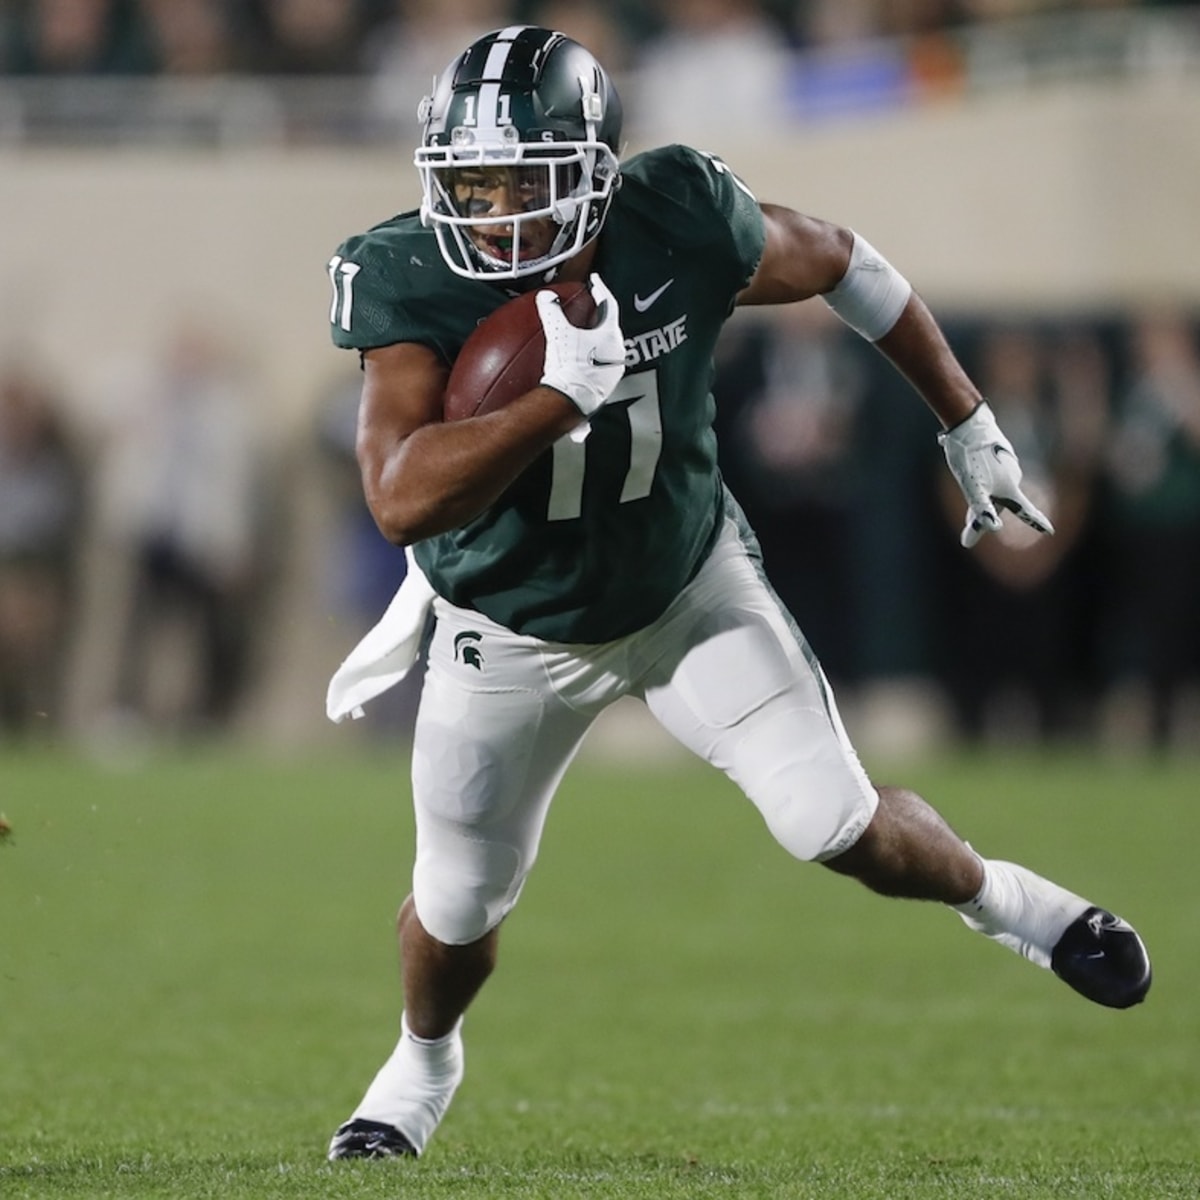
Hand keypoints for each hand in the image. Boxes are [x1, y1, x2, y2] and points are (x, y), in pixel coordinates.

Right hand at [537, 273, 625, 417]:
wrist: (571, 400)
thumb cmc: (569, 366)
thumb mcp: (558, 333)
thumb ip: (552, 311)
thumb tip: (546, 296)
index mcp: (610, 335)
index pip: (608, 304)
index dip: (600, 290)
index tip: (595, 282)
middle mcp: (617, 352)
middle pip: (610, 326)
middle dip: (599, 316)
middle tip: (590, 308)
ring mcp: (614, 371)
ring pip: (607, 347)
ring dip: (597, 339)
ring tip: (585, 334)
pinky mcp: (606, 386)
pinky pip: (601, 364)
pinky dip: (593, 357)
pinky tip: (582, 360)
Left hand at [938, 401, 1054, 547]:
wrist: (967, 423)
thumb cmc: (970, 458)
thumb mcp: (973, 489)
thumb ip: (983, 510)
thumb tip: (993, 528)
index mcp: (1010, 487)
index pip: (1025, 510)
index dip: (1036, 522)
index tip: (1049, 530)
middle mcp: (1013, 476)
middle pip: (1000, 503)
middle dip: (986, 514)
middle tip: (968, 527)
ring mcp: (1007, 464)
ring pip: (994, 488)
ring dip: (983, 495)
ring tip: (966, 489)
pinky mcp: (999, 453)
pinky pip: (992, 473)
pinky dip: (982, 479)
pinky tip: (971, 468)